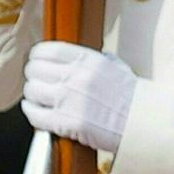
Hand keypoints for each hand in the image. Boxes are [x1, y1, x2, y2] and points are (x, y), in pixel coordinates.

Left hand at [21, 41, 136, 153]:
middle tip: (37, 80)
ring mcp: (68, 100)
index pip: (46, 50)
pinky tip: (36, 111)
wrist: (141, 123)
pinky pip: (35, 114)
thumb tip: (80, 57)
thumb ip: (97, 59)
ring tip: (38, 97)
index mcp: (87, 60)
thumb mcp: (117, 67)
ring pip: (31, 90)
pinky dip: (32, 112)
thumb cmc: (132, 98)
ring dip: (32, 94)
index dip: (37, 56)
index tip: (36, 61)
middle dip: (34, 75)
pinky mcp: (65, 122)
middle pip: (34, 69)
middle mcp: (75, 76)